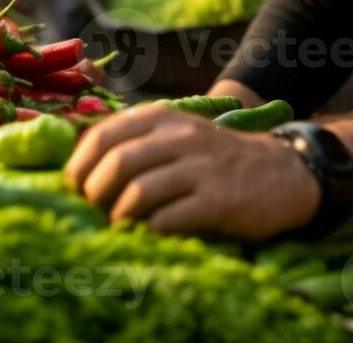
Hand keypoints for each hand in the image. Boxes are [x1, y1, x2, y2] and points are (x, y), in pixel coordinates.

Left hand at [65, 104, 319, 239]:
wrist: (280, 174)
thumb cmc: (215, 159)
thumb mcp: (177, 135)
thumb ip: (136, 140)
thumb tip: (79, 164)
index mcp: (163, 117)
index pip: (103, 134)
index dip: (79, 164)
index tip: (72, 187)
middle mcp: (181, 136)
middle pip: (117, 163)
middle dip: (94, 193)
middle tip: (93, 211)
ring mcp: (202, 167)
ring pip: (138, 191)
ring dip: (119, 216)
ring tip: (119, 225)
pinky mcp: (219, 200)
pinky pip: (168, 219)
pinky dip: (149, 231)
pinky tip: (149, 235)